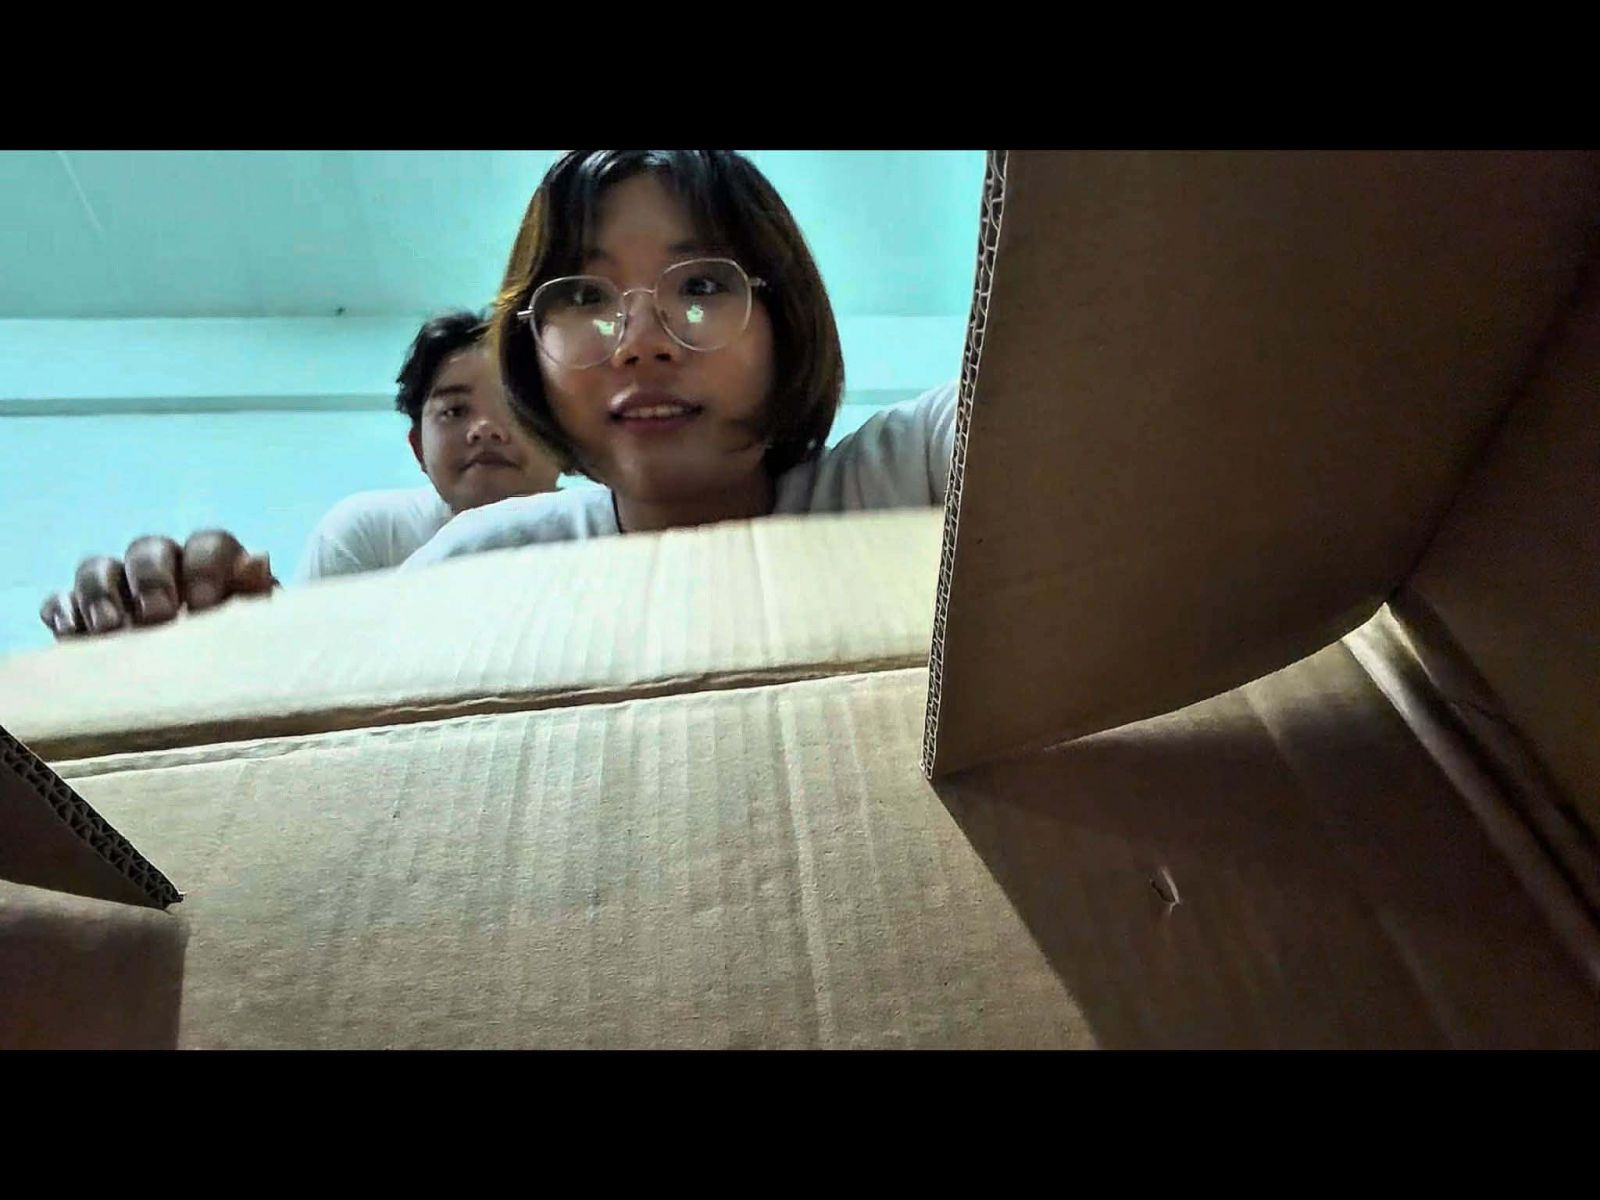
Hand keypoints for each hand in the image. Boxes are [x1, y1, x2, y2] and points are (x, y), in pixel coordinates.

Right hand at [40, 530, 276, 638]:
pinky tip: (70, 631)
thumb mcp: (254, 632)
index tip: (205, 606)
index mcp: (213, 567)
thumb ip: (254, 596)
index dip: (205, 568)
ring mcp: (118, 590)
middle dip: (150, 579)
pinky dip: (61, 610)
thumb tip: (257, 559)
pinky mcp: (81, 616)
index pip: (208, 544)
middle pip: (148, 549)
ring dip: (100, 592)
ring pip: (98, 567)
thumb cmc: (238, 656)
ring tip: (110, 629)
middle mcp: (164, 569)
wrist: (206, 692)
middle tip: (158, 617)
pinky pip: (61, 599)